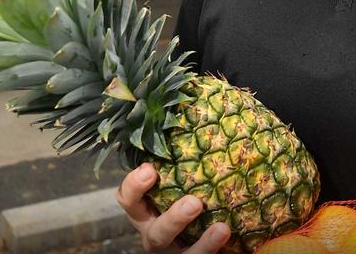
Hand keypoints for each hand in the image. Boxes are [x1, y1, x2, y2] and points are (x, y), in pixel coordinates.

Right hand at [116, 163, 230, 252]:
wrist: (200, 236)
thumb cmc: (185, 198)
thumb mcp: (175, 183)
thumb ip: (179, 163)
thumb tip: (195, 116)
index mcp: (145, 212)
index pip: (128, 200)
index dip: (134, 187)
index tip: (149, 169)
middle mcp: (155, 234)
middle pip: (156, 232)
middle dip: (174, 219)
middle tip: (195, 203)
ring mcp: (175, 251)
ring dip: (203, 243)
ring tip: (221, 228)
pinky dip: (215, 248)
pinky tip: (227, 232)